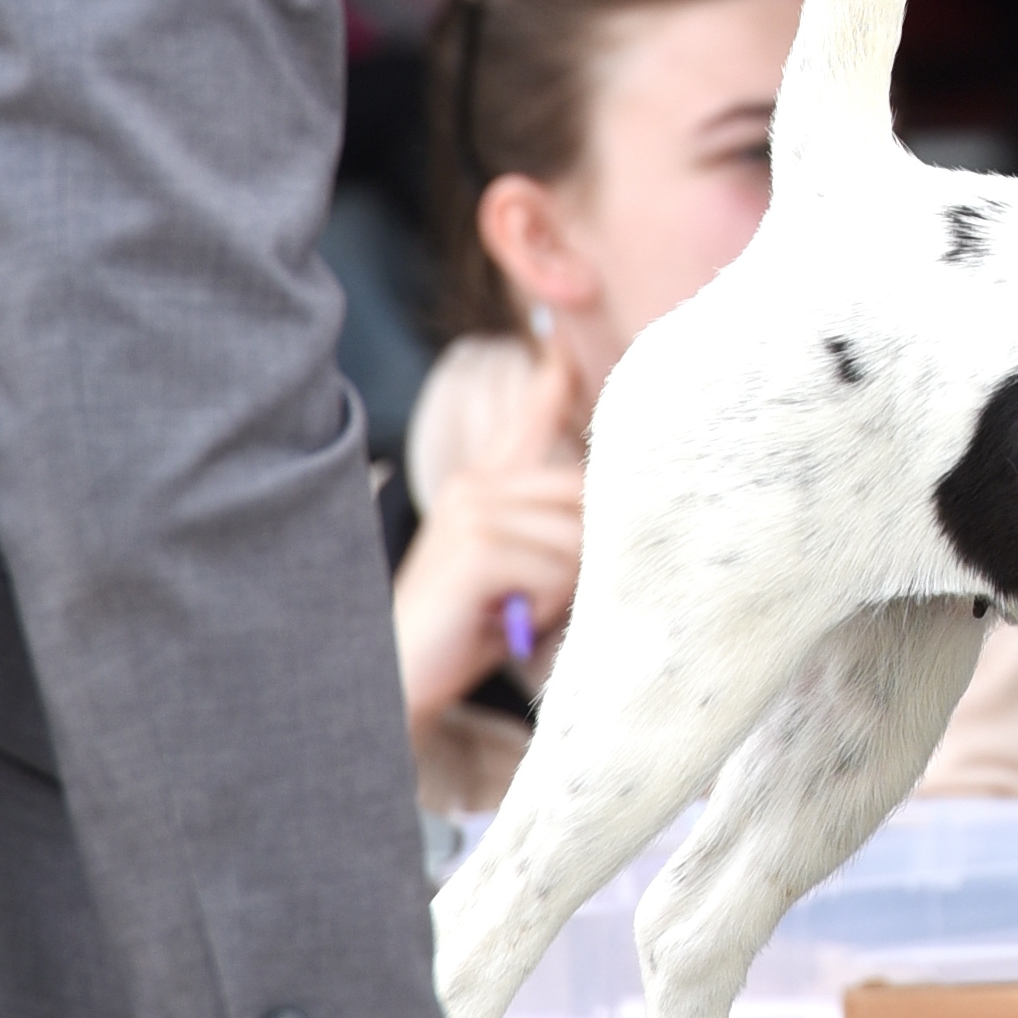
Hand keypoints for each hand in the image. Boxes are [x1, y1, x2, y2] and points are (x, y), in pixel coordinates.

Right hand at [388, 354, 584, 716]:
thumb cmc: (466, 629)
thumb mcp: (517, 569)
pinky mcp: (478, 547)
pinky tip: (507, 617)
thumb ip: (552, 531)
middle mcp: (476, 486)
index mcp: (482, 485)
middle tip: (543, 594)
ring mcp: (474, 512)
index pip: (529, 419)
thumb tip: (618, 509)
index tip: (569, 339)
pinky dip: (545, 603)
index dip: (556, 379)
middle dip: (584, 549)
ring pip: (575, 536)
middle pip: (582, 491)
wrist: (399, 679)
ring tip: (517, 607)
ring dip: (562, 587)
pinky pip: (556, 568)